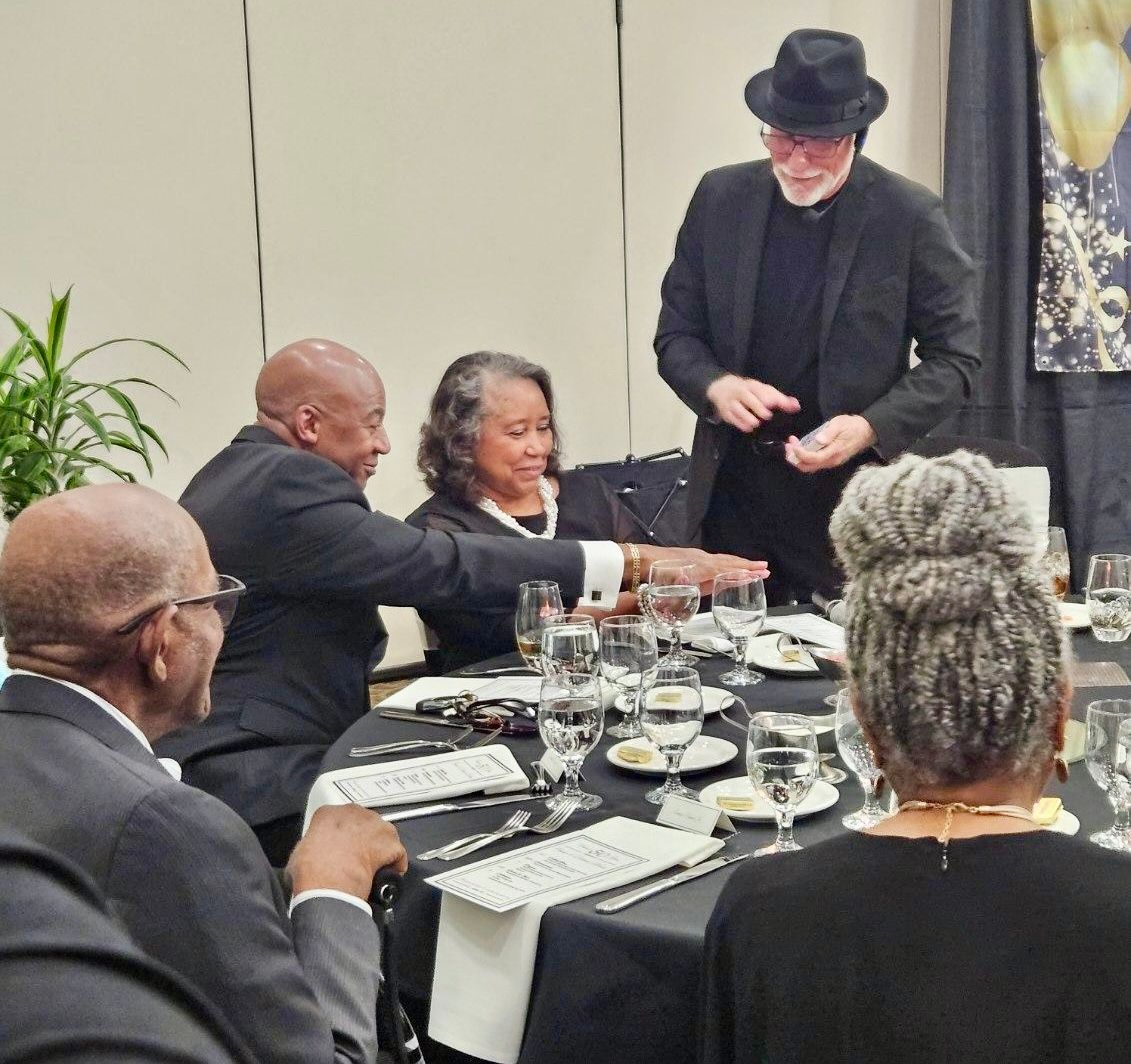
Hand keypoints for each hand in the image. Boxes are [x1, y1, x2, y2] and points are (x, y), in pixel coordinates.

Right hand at [288, 805, 407, 899]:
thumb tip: (313, 855)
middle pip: (363, 822)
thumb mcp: (299, 853)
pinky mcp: (389, 842)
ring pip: (382, 832)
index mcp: (328, 813)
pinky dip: (395, 862)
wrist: (328, 883)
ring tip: (373, 865)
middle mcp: (353, 812)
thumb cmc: (311, 871)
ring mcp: (374, 825)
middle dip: (362, 837)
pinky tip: (388, 873)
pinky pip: (397, 851)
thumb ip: (311, 846)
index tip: (340, 846)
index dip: (341, 834)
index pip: (337, 818)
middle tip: (357, 857)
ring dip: (379, 846)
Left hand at [639, 546, 769, 593]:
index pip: (727, 570)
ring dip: (739, 564)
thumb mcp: (666, 581)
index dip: (744, 573)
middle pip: (729, 563)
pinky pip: (714, 562)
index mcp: (699, 567)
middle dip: (747, 567)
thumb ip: (677, 582)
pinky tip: (727, 567)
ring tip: (752, 567)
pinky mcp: (691, 560)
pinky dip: (726, 564)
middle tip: (765, 569)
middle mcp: (701, 561)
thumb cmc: (654, 573)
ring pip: (723, 561)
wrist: (641, 560)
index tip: (760, 574)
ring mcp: (696, 559)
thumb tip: (686, 580)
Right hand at [705, 374, 799, 432]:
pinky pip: (731, 417)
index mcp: (752, 386)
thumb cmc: (749, 392)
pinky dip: (739, 423)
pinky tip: (748, 428)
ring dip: (746, 416)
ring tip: (756, 424)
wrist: (722, 387)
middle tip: (767, 416)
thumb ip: (780, 399)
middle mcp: (741, 392)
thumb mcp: (763, 391)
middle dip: (757, 406)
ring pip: (737, 408)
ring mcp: (731, 401)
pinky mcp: (725, 411)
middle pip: (747, 398)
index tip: (774, 404)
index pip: (760, 390)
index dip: (767, 396)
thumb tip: (796, 406)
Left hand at [784, 414, 876, 472]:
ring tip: (792, 446)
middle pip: (808, 467)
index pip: (811, 458)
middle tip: (788, 445)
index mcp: (833, 452)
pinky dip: (805, 459)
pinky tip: (801, 449)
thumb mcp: (840, 424)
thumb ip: (829, 432)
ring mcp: (831, 462)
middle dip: (794, 458)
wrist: (867, 431)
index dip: (799, 453)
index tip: (791, 442)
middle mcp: (831, 461)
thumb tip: (818, 439)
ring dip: (798, 459)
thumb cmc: (852, 426)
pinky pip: (815, 464)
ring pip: (810, 467)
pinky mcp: (831, 461)